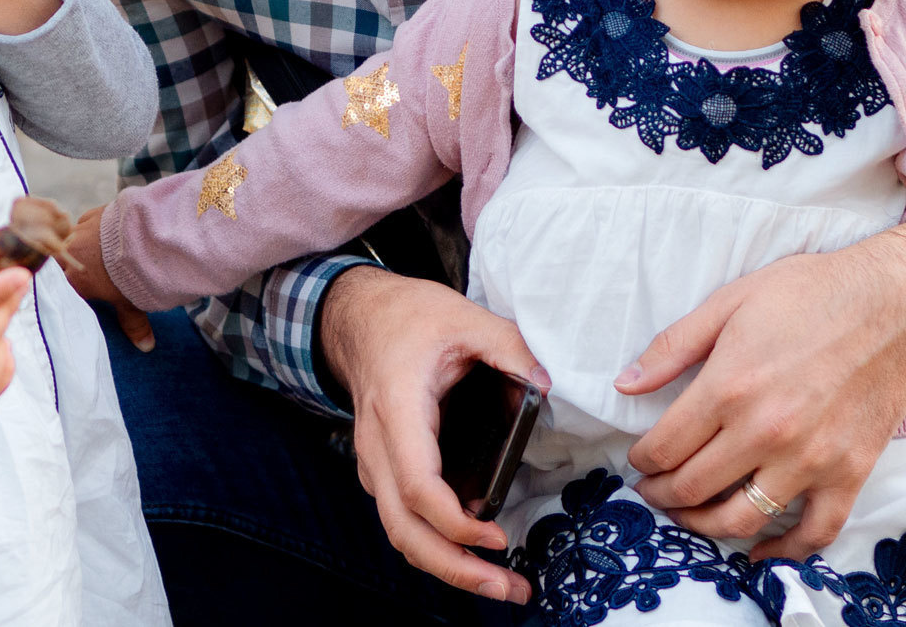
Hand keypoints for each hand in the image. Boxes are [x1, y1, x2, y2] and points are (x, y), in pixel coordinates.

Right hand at [65, 204, 155, 351]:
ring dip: (75, 245)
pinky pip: (84, 221)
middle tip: (65, 269)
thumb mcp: (132, 302)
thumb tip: (146, 347)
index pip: (59, 288)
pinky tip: (97, 230)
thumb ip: (134, 324)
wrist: (141, 236)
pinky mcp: (94, 214)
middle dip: (60, 265)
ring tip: (83, 249)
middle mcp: (72, 255)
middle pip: (56, 261)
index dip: (59, 290)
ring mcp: (81, 232)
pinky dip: (88, 226)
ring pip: (68, 239)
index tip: (58, 291)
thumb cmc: (132, 274)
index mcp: (76, 280)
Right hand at [319, 266, 548, 605]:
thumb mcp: (464, 316)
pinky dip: (434, 545)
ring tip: (500, 585)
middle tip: (508, 589)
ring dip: (446, 567)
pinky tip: (473, 553)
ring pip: (399, 533)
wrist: (358, 316)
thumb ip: (509, 347)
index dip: (457, 523)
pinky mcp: (383, 469)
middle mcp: (379, 444)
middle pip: (403, 530)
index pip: (420, 486)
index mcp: (398, 407)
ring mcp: (375, 462)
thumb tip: (546, 385)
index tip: (498, 537)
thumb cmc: (409, 317)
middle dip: (455, 569)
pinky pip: (402, 519)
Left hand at [618, 209, 905, 558]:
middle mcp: (765, 431)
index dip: (642, 460)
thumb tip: (624, 384)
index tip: (638, 460)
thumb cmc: (808, 294)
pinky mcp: (849, 473)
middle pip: (694, 487)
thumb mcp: (729, 302)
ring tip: (689, 516)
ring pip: (742, 518)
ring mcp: (810, 459)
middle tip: (652, 491)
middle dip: (662, 495)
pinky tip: (758, 549)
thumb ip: (673, 347)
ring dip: (704, 526)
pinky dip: (783, 552)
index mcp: (729, 387)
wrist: (892, 305)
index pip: (665, 446)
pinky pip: (813, 532)